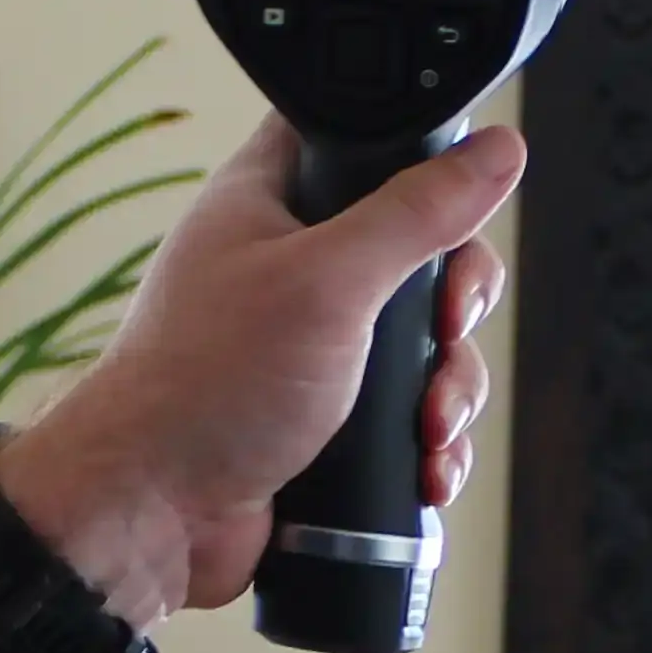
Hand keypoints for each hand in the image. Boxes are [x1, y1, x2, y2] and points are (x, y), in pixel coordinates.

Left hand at [0, 113, 523, 615]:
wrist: (153, 514)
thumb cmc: (206, 383)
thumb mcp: (326, 280)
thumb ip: (416, 214)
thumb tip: (497, 150)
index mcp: (273, 199)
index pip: (365, 138)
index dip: (423, 160)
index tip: (455, 212)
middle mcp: (294, 265)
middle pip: (422, 253)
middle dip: (457, 309)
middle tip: (448, 333)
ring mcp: (313, 347)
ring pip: (427, 346)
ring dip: (450, 392)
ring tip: (429, 428)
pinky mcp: (330, 418)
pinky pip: (409, 416)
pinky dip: (431, 444)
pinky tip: (427, 470)